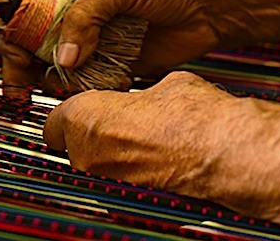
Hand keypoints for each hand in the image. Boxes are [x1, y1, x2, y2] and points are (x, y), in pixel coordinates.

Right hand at [34, 0, 220, 75]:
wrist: (206, 9)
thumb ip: (85, 16)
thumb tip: (62, 57)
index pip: (21, 13)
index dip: (13, 36)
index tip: (16, 59)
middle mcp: (73, 19)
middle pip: (31, 47)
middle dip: (28, 69)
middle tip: (26, 91)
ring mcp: (90, 44)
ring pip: (57, 71)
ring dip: (63, 82)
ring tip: (80, 83)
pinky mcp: (109, 66)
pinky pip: (86, 84)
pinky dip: (90, 91)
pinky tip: (111, 83)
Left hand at [43, 71, 279, 218]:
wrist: (226, 152)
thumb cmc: (196, 117)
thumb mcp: (165, 83)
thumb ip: (140, 90)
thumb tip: (144, 93)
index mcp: (87, 118)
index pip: (54, 118)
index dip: (69, 109)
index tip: (81, 102)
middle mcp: (89, 154)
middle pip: (71, 142)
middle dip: (88, 129)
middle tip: (115, 117)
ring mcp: (109, 179)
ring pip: (93, 160)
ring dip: (108, 148)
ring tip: (139, 135)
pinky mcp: (129, 196)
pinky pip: (116, 175)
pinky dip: (127, 165)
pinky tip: (153, 152)